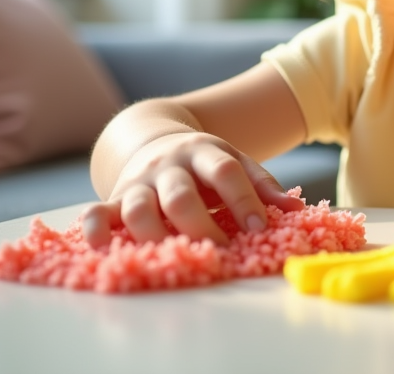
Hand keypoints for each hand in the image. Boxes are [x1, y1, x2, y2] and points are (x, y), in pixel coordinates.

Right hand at [80, 132, 303, 247]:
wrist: (153, 138)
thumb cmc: (204, 163)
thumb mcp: (234, 161)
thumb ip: (262, 184)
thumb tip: (296, 208)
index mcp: (204, 152)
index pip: (226, 172)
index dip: (244, 199)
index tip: (261, 227)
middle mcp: (168, 165)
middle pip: (181, 196)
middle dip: (201, 226)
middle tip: (221, 250)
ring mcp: (138, 181)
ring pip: (139, 208)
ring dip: (155, 235)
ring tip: (173, 256)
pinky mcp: (114, 198)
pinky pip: (98, 213)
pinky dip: (97, 231)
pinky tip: (104, 248)